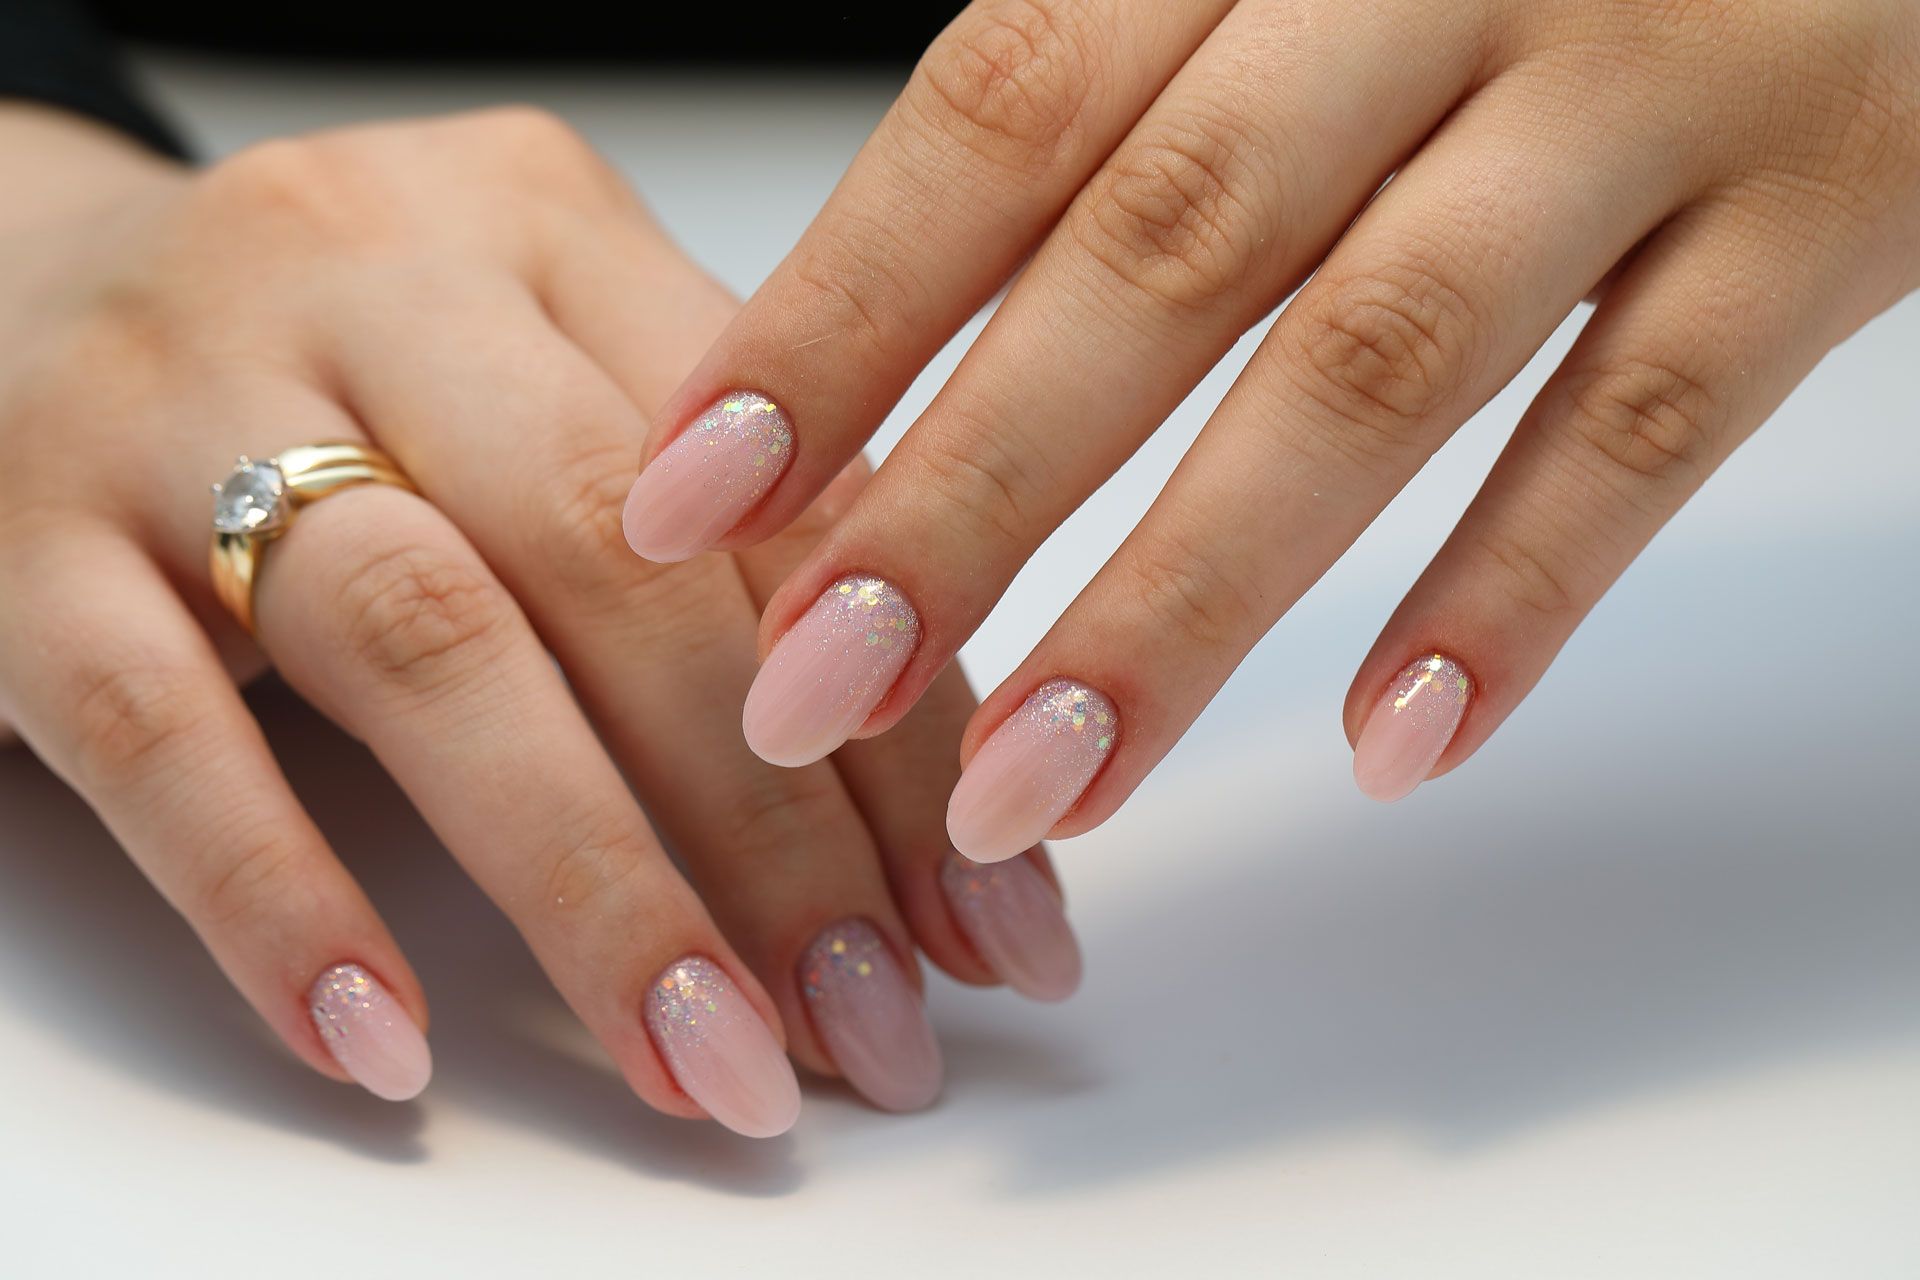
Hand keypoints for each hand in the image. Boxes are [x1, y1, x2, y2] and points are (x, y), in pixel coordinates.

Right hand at [0, 103, 1078, 1130]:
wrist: (7, 292)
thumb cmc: (338, 369)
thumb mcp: (542, 379)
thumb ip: (728, 536)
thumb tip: (944, 790)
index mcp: (548, 225)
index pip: (781, 491)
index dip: (911, 723)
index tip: (991, 916)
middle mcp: (375, 279)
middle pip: (624, 567)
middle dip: (780, 826)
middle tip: (874, 1023)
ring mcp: (178, 401)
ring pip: (425, 645)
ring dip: (592, 884)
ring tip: (708, 1059)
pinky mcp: (17, 542)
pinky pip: (156, 732)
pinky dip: (285, 899)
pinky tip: (391, 1042)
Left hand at [622, 0, 1919, 856]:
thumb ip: (1132, 108)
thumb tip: (872, 356)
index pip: (1005, 109)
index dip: (837, 313)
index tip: (686, 504)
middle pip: (1161, 257)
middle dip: (965, 492)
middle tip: (807, 695)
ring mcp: (1656, 83)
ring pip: (1378, 364)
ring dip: (1190, 598)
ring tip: (1040, 787)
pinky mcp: (1835, 204)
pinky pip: (1653, 423)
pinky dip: (1513, 594)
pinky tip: (1392, 753)